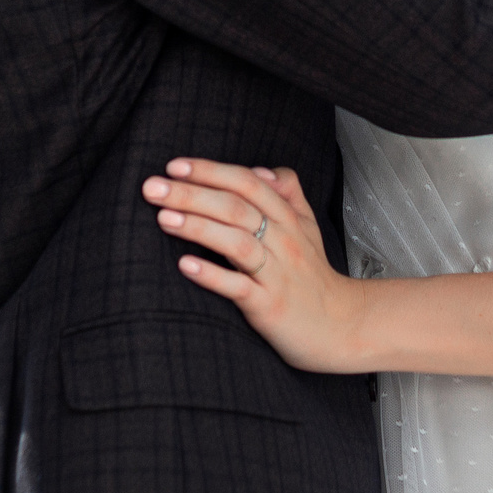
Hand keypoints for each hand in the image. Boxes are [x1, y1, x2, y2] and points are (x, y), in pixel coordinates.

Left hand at [144, 158, 370, 374]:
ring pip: (237, 242)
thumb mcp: (308, 227)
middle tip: (152, 187)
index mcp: (288, 218)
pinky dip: (213, 276)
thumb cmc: (314, 277)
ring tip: (163, 218)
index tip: (174, 166)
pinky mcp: (270, 306)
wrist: (340, 327)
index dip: (211, 171)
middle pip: (236, 207)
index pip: (247, 182)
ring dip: (198, 227)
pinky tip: (186, 266)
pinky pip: (240, 288)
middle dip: (191, 193)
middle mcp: (283, 240)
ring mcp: (276, 274)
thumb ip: (288, 193)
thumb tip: (262, 169)